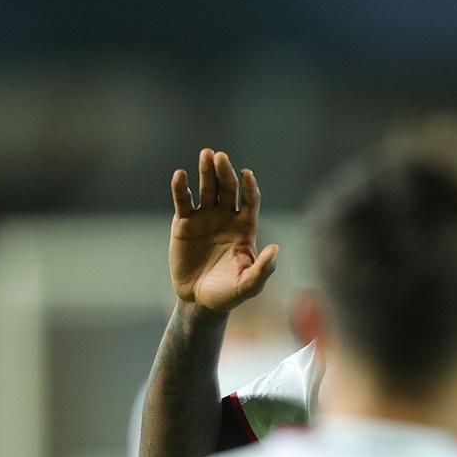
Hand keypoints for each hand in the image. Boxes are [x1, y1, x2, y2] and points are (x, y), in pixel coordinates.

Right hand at [169, 148, 277, 314]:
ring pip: (207, 189)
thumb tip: (275, 249)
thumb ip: (263, 269)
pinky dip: (181, 188)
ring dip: (207, 172)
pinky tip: (180, 175)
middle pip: (228, 189)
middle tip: (220, 157)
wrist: (199, 301)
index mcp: (246, 228)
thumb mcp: (249, 285)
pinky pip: (183, 201)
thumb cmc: (228, 293)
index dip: (249, 187)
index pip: (250, 201)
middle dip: (225, 173)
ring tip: (206, 154)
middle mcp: (226, 218)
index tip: (246, 174)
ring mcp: (205, 218)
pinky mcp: (184, 223)